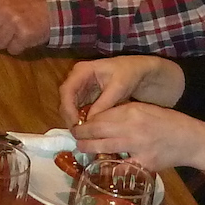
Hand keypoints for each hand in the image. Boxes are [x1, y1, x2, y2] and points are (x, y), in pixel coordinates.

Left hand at [0, 0, 50, 52]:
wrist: (52, 12)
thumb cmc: (24, 7)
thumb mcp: (5, 1)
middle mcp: (3, 9)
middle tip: (3, 32)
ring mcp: (14, 22)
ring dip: (6, 43)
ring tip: (15, 33)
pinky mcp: (24, 35)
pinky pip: (12, 50)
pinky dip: (17, 47)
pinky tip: (23, 38)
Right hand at [59, 55, 182, 125]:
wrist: (138, 71)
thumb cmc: (129, 74)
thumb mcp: (118, 88)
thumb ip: (103, 104)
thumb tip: (90, 122)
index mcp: (83, 70)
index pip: (67, 90)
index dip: (68, 108)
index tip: (75, 124)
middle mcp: (77, 78)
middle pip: (65, 100)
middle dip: (70, 117)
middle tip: (78, 134)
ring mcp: (80, 87)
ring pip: (69, 107)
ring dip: (74, 120)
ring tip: (83, 134)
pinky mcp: (85, 96)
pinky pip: (78, 110)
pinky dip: (81, 119)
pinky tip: (88, 130)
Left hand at [72, 100, 203, 172]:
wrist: (189, 139)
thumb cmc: (167, 123)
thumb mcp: (145, 110)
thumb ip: (124, 114)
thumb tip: (99, 120)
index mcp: (133, 111)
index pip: (101, 115)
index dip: (87, 120)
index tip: (80, 123)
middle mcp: (132, 127)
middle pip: (97, 129)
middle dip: (81, 133)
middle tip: (75, 136)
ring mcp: (137, 146)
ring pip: (103, 147)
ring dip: (88, 148)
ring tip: (81, 148)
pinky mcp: (144, 163)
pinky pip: (120, 168)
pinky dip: (109, 169)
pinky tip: (102, 167)